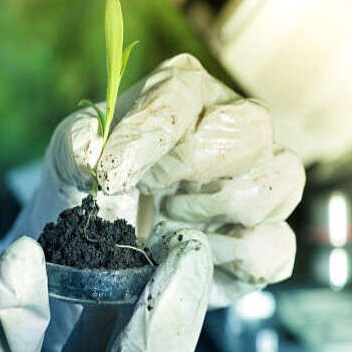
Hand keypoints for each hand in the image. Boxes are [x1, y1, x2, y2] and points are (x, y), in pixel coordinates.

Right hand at [0, 230, 211, 351]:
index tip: (179, 266)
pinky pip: (83, 345)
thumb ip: (12, 325)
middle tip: (189, 249)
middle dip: (170, 307)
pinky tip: (107, 270)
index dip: (160, 319)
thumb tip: (26, 252)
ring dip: (136, 301)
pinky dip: (93, 308)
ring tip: (158, 251)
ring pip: (119, 350)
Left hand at [11, 53, 304, 309]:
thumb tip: (92, 155)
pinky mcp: (265, 241)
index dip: (148, 135)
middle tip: (151, 193)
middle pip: (251, 128)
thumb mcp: (68, 159)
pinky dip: (232, 258)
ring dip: (216, 208)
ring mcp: (258, 184)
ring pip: (282, 178)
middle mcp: (233, 129)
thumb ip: (75, 147)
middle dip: (193, 166)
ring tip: (169, 221)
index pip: (182, 93)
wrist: (101, 246)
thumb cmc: (93, 186)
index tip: (112, 175)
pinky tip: (193, 254)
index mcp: (183, 94)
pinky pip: (276, 245)